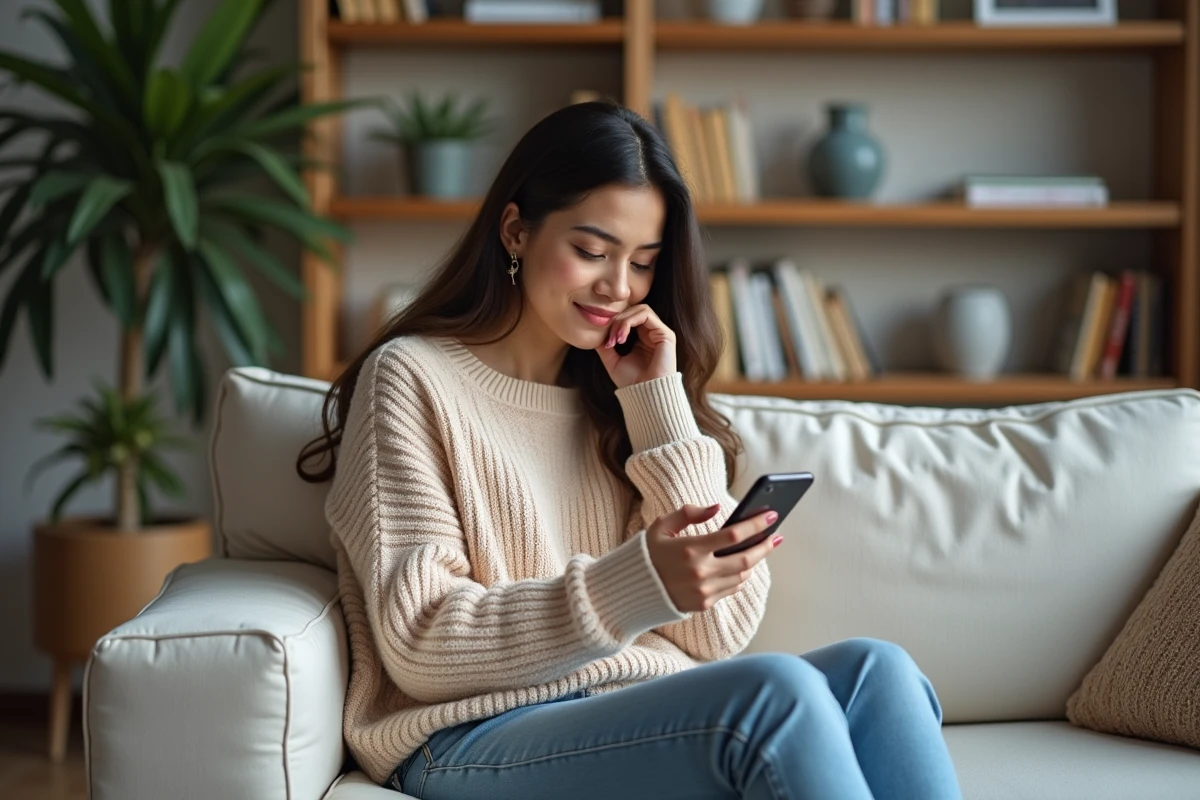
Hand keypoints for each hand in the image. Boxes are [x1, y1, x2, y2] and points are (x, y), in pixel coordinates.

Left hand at [594, 303, 676, 388]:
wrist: (646, 395)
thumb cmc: (632, 383)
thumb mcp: (612, 361)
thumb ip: (605, 346)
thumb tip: (594, 334)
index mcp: (643, 338)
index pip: (629, 317)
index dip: (614, 323)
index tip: (604, 341)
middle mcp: (653, 333)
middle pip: (633, 310)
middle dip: (617, 321)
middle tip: (609, 339)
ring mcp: (660, 332)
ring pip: (639, 309)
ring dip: (622, 320)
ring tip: (616, 338)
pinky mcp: (666, 334)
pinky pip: (645, 314)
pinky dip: (629, 322)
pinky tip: (622, 337)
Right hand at [644, 503, 779, 612]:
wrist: (632, 590)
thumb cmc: (647, 553)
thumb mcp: (661, 526)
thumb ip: (689, 513)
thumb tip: (716, 508)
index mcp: (690, 549)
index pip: (734, 535)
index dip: (756, 524)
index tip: (771, 516)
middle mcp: (700, 572)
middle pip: (745, 559)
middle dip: (765, 546)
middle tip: (776, 536)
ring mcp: (703, 591)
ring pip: (742, 576)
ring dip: (754, 562)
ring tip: (760, 549)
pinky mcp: (703, 604)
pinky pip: (731, 589)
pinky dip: (740, 576)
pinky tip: (742, 566)